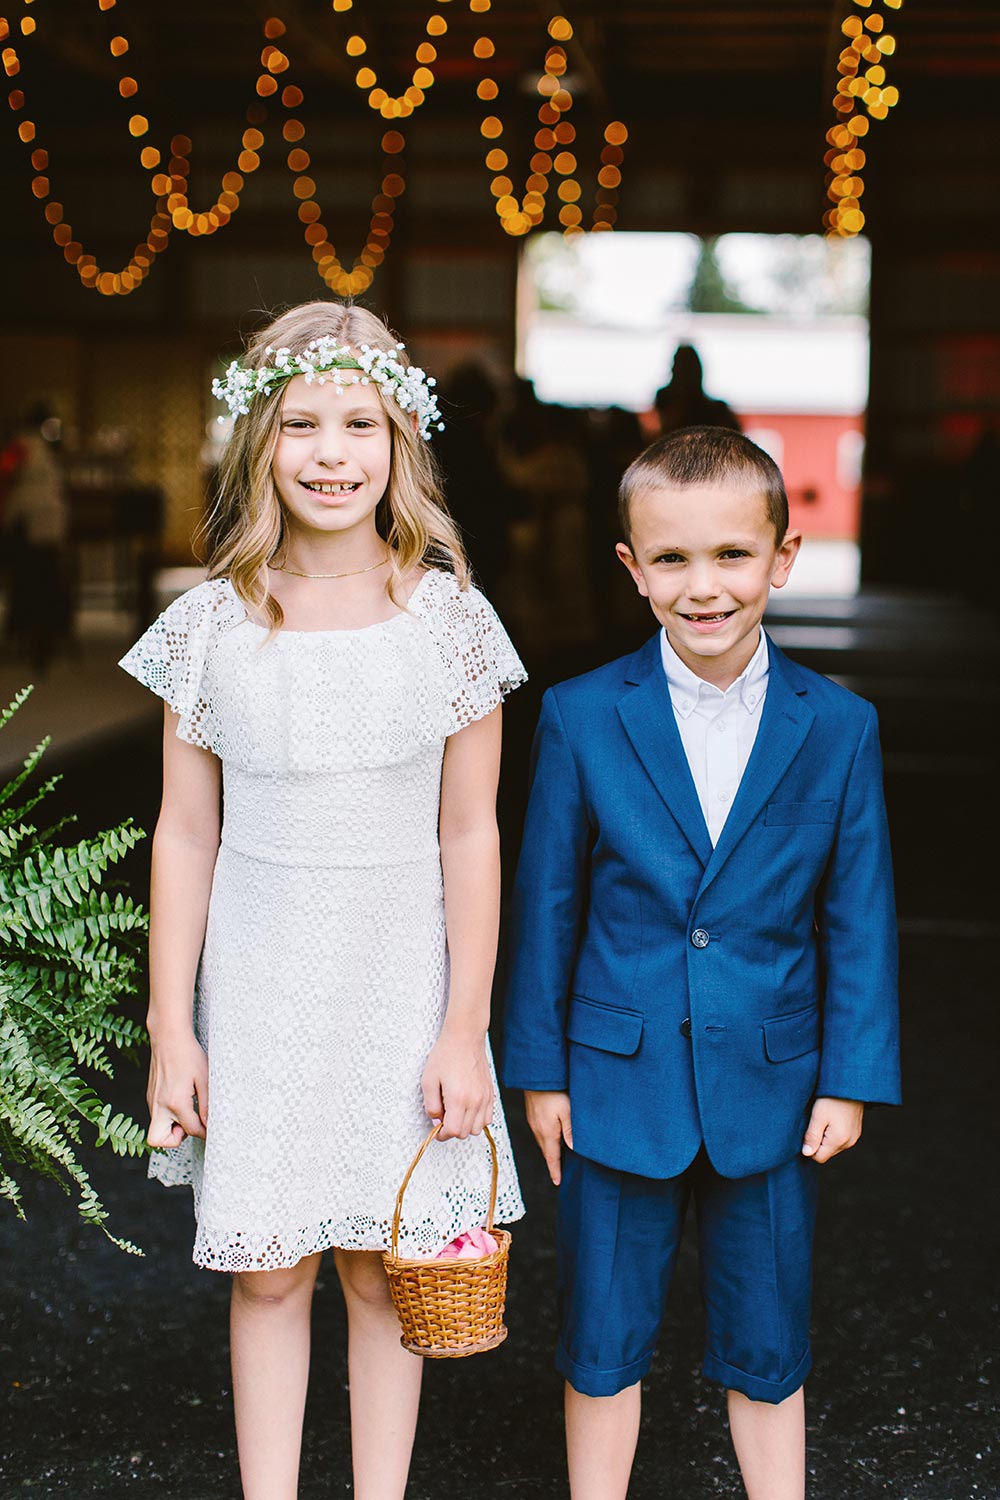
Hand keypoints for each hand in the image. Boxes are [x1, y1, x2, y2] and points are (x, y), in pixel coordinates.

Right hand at [146, 1031, 208, 1148]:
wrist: (169, 1037)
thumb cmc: (188, 1054)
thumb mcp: (204, 1079)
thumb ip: (207, 1105)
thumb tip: (210, 1124)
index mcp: (176, 1102)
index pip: (191, 1130)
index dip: (203, 1132)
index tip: (210, 1128)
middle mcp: (159, 1105)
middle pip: (159, 1140)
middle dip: (175, 1139)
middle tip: (189, 1123)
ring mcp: (152, 1100)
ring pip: (156, 1129)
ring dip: (172, 1127)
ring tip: (187, 1109)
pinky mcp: (150, 1095)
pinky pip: (157, 1115)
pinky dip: (168, 1116)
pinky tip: (180, 1100)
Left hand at [421, 1027, 493, 1140]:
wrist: (465, 1038)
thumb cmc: (446, 1055)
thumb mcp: (428, 1080)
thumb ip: (431, 1105)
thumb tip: (436, 1120)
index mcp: (458, 1098)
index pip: (453, 1131)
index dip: (441, 1134)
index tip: (436, 1129)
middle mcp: (475, 1100)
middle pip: (465, 1133)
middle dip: (452, 1130)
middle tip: (443, 1118)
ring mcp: (485, 1098)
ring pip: (477, 1128)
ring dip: (465, 1126)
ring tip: (455, 1113)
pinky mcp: (490, 1094)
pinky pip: (487, 1118)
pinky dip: (477, 1120)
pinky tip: (467, 1109)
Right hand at [525, 1090, 572, 1185]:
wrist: (537, 1076)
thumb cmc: (553, 1091)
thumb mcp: (567, 1111)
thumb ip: (570, 1130)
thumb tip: (573, 1149)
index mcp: (547, 1132)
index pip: (552, 1157)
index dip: (555, 1171)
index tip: (557, 1182)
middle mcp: (538, 1129)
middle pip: (546, 1152)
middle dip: (552, 1163)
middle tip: (559, 1173)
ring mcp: (534, 1122)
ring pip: (542, 1142)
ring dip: (550, 1151)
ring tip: (558, 1158)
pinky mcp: (533, 1115)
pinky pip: (540, 1133)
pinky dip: (546, 1140)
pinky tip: (552, 1136)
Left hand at [802, 1096, 863, 1162]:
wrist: (850, 1084)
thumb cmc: (832, 1097)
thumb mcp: (818, 1116)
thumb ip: (812, 1136)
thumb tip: (806, 1154)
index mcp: (839, 1140)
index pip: (819, 1158)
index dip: (808, 1148)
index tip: (806, 1131)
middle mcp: (849, 1142)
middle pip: (826, 1153)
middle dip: (817, 1142)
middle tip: (815, 1122)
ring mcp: (854, 1137)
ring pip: (832, 1146)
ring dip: (824, 1137)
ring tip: (823, 1119)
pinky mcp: (855, 1131)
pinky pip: (840, 1139)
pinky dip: (832, 1133)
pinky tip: (831, 1119)